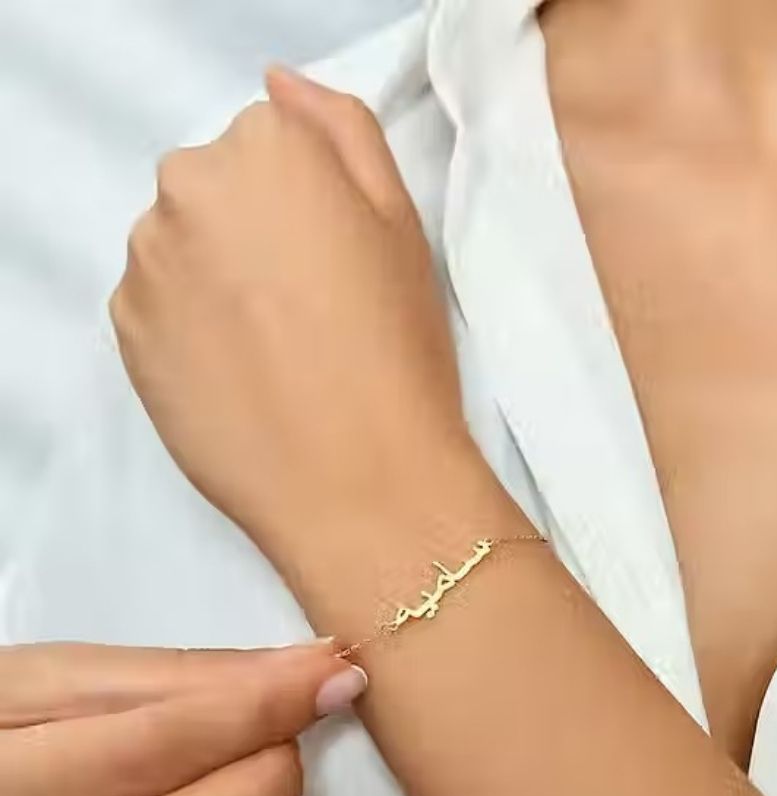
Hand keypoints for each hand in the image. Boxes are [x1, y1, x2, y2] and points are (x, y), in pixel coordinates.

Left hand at [110, 70, 501, 592]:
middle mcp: (188, 187)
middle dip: (255, 228)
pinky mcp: (124, 328)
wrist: (356, 479)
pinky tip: (238, 370)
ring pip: (182, 242)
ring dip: (217, 273)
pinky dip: (189, 322)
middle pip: (217, 186)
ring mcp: (147, 259)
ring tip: (274, 346)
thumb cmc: (397, 352)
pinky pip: (156, 300)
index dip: (313, 202)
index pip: (273, 140)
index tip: (339, 260)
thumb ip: (342, 130)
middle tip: (310, 307)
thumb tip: (279, 86)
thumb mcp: (403, 225)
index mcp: (267, 147)